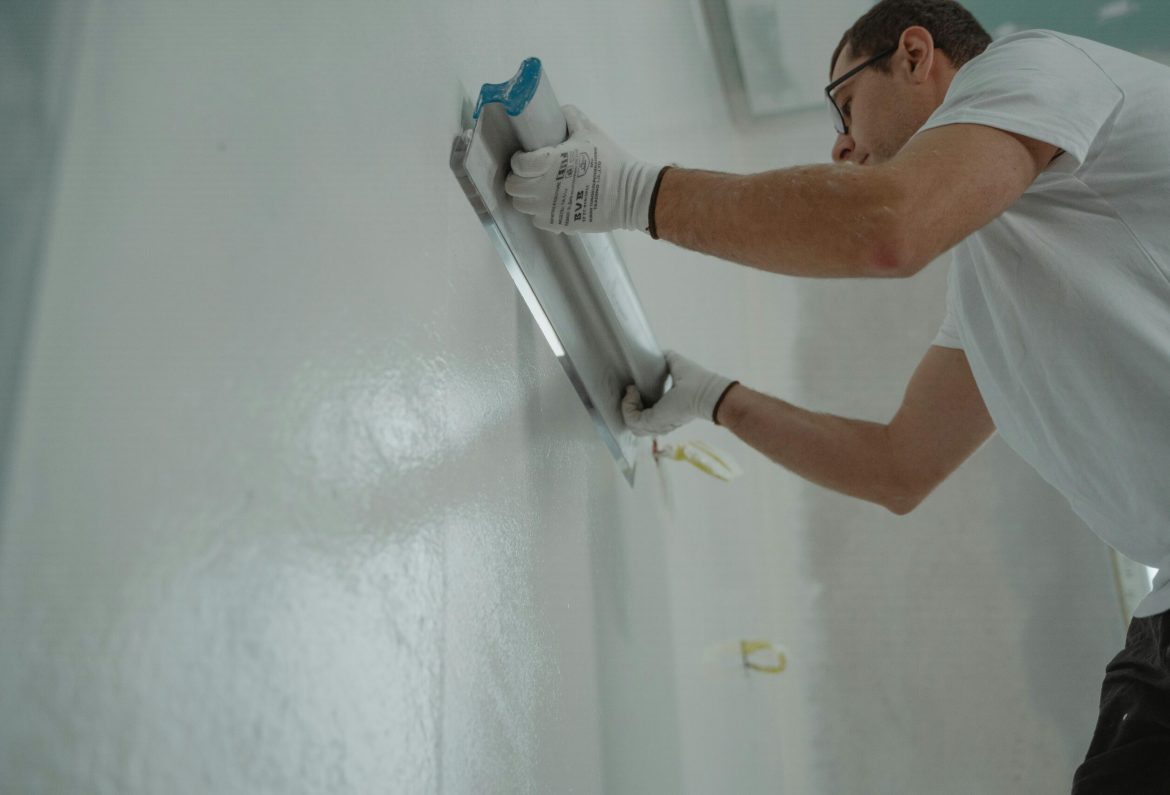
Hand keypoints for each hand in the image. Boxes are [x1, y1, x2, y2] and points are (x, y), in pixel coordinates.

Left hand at [505, 105, 664, 233]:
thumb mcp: (590, 131)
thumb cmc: (610, 161)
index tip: (526, 155)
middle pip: (513, 186)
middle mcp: (542, 189)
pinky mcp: (557, 224)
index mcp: (547, 163)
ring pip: (521, 205)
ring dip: (527, 196)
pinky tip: (554, 203)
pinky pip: (537, 219)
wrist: (630, 194)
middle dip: (519, 178)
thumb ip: (570, 117)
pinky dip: (541, 211)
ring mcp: (548, 210)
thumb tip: (558, 112)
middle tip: (531, 173)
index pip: (517, 164)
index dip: (519, 158)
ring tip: (540, 188)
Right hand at [622, 350, 737, 436]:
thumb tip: (658, 353)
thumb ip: (667, 359)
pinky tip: (633, 392)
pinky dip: (627, 405)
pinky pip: (630, 418)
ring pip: (630, 423)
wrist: (705, 391)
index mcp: (666, 414)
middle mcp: (660, 423)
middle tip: (632, 390)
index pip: (644, 417)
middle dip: (628, 406)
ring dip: (626, 405)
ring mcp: (655, 425)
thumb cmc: (697, 381)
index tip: (635, 388)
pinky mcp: (652, 422)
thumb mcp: (676, 367)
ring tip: (632, 390)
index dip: (635, 404)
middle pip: (635, 424)